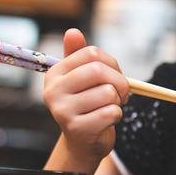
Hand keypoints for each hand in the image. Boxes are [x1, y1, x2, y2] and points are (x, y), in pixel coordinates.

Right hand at [43, 28, 129, 161]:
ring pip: (108, 93)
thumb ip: (78, 55)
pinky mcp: (77, 129)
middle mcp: (53, 91)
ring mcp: (63, 111)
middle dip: (119, 81)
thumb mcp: (82, 78)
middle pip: (98, 71)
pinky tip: (107, 120)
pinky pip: (111, 112)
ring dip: (117, 101)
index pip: (91, 53)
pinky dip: (117, 115)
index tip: (115, 75)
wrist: (83, 142)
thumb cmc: (86, 104)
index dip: (112, 63)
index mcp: (55, 74)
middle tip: (122, 92)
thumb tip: (72, 32)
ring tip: (110, 107)